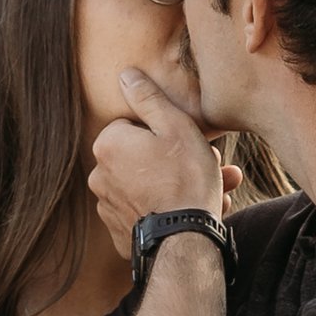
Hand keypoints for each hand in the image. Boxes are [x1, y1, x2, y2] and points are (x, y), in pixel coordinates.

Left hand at [89, 66, 227, 256]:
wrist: (185, 240)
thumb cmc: (185, 178)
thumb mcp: (175, 126)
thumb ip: (149, 98)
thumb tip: (126, 75)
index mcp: (108, 144)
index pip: (136, 126)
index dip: (168, 132)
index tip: (191, 142)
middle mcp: (99, 175)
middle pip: (144, 158)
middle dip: (180, 161)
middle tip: (213, 165)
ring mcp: (107, 207)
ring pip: (149, 186)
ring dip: (179, 186)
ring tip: (216, 191)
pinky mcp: (120, 233)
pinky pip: (147, 213)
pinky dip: (168, 210)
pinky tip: (196, 213)